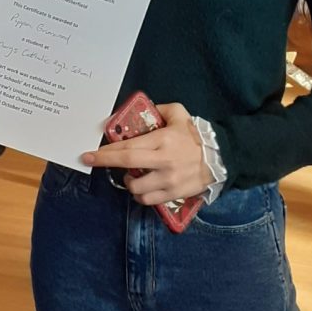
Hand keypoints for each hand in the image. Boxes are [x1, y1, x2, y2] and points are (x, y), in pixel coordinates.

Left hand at [81, 101, 209, 205]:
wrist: (221, 157)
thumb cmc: (196, 136)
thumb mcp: (179, 114)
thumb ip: (160, 110)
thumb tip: (140, 112)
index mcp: (162, 140)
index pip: (127, 147)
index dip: (106, 151)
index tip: (89, 153)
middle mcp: (163, 160)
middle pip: (126, 164)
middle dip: (104, 163)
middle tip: (90, 161)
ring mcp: (168, 179)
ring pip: (136, 187)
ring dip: (128, 182)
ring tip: (131, 176)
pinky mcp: (174, 194)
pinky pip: (148, 200)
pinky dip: (141, 195)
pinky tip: (142, 188)